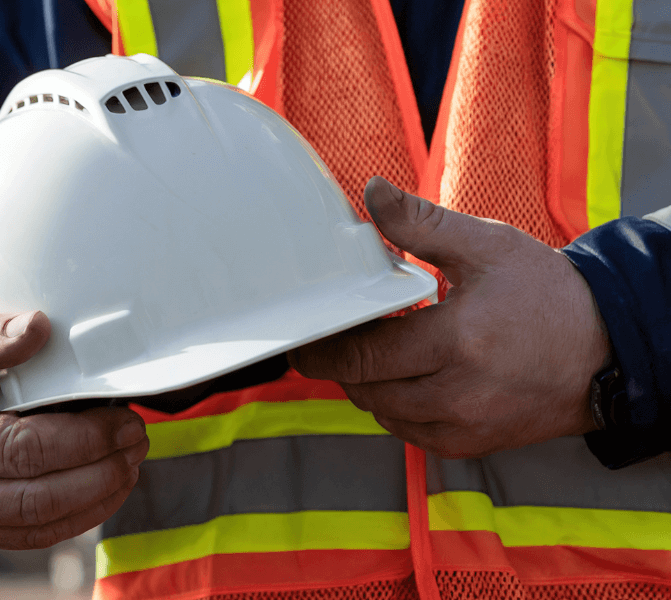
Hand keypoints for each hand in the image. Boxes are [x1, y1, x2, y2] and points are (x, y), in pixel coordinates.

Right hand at [0, 307, 147, 548]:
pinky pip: (28, 535)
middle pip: (40, 498)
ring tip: (129, 461)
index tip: (120, 415)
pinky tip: (101, 485)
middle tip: (137, 438)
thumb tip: (40, 329)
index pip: (24, 451)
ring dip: (96, 498)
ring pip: (40, 527)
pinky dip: (73, 515)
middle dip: (102, 472)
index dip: (84, 438)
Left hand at [288, 177, 610, 458]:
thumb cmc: (549, 296)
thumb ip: (421, 223)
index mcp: (458, 341)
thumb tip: (373, 193)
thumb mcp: (487, 246)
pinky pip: (410, 432)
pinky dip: (397, 407)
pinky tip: (407, 377)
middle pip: (365, 387)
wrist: (609, 349)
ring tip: (380, 351)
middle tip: (342, 335)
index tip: (309, 334)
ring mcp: (465, 426)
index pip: (363, 354)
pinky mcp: (472, 445)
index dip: (326, 346)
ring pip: (382, 413)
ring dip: (369, 385)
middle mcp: (459, 394)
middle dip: (345, 362)